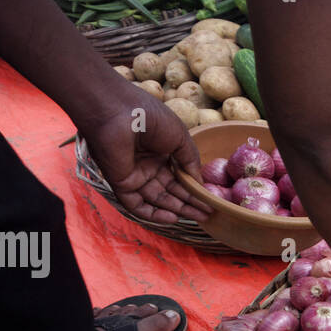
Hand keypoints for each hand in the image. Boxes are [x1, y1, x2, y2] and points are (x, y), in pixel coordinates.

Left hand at [81, 87, 212, 224]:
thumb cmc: (150, 117)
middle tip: (208, 213)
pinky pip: (137, 204)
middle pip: (170, 190)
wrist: (119, 112)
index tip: (210, 199)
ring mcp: (134, 175)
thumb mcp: (180, 137)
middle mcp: (148, 164)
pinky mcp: (121, 184)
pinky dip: (153, 214)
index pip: (179, 176)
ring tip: (199, 216)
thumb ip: (191, 161)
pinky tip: (172, 218)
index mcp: (161, 151)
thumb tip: (200, 183)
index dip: (194, 188)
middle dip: (189, 202)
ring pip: (157, 199)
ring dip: (177, 209)